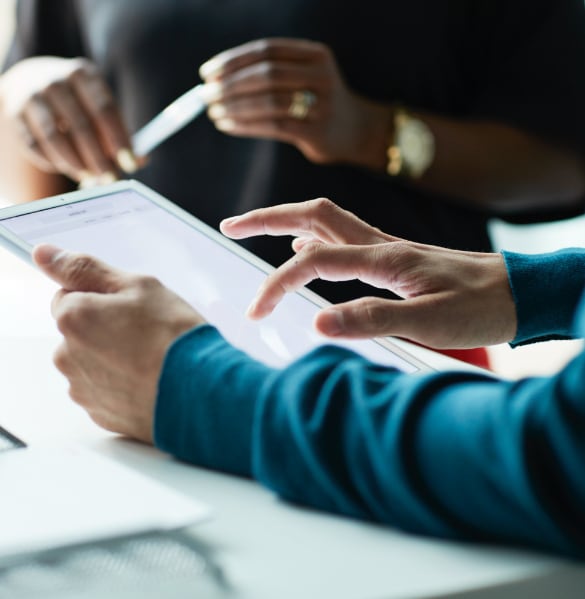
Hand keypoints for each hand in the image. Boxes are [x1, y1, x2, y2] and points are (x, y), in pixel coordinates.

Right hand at [0, 57, 138, 182]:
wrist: (32, 81)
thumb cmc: (79, 102)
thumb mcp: (101, 108)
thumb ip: (121, 134)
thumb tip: (139, 161)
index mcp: (84, 74)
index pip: (105, 109)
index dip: (119, 140)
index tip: (130, 163)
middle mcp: (55, 81)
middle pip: (81, 125)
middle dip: (98, 158)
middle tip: (111, 179)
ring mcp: (32, 96)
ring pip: (55, 137)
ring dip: (75, 163)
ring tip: (89, 177)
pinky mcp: (15, 113)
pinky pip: (35, 145)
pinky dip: (53, 162)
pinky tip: (67, 167)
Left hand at [32, 244, 204, 442]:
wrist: (200, 391)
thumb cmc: (173, 336)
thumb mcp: (138, 286)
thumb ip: (85, 268)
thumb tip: (43, 253)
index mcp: (73, 318)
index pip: (69, 295)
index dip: (102, 297)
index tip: (130, 306)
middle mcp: (67, 356)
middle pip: (79, 331)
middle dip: (105, 328)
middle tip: (146, 332)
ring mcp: (83, 389)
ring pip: (91, 362)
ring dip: (112, 358)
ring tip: (150, 358)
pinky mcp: (100, 414)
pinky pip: (105, 390)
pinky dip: (122, 384)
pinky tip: (149, 380)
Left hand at [199, 38, 390, 168]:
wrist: (356, 131)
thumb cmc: (317, 103)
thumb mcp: (303, 77)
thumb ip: (271, 73)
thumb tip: (217, 80)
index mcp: (315, 55)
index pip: (266, 50)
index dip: (233, 61)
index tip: (207, 73)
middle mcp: (321, 75)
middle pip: (266, 74)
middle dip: (230, 85)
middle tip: (205, 95)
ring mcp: (321, 104)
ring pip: (268, 101)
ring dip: (234, 107)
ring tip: (213, 113)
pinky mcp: (316, 131)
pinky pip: (273, 126)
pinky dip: (245, 125)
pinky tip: (228, 125)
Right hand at [221, 198, 516, 348]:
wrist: (519, 291)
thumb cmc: (480, 307)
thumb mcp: (430, 321)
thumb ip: (373, 320)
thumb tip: (317, 324)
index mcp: (384, 258)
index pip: (313, 261)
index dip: (277, 285)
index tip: (256, 312)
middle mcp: (380, 244)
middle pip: (312, 215)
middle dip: (266, 218)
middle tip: (229, 226)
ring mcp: (385, 247)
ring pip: (326, 221)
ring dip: (286, 222)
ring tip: (254, 231)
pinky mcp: (393, 257)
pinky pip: (343, 236)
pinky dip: (314, 238)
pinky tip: (306, 252)